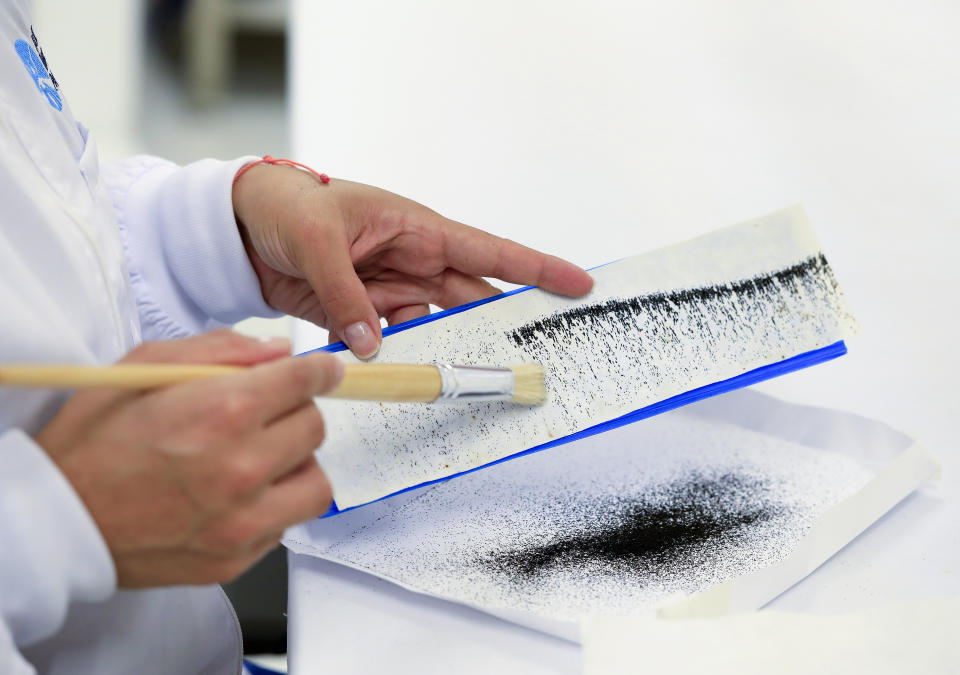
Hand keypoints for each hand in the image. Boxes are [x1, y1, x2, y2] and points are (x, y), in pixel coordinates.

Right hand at [35, 330, 341, 586]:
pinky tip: (235, 496)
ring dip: (295, 465)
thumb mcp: (146, 367)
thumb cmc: (92, 441)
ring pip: (315, 482)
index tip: (321, 372)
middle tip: (263, 416)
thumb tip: (279, 352)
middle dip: (294, 413)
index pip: (306, 382)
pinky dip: (272, 505)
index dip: (318, 371)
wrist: (58, 519)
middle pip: (314, 428)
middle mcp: (242, 469)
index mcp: (223, 412)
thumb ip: (222, 351)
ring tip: (257, 460)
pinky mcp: (237, 559)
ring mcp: (242, 521)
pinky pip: (285, 523)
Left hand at [232, 164, 593, 357]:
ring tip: (440, 374)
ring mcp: (389, 289)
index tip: (578, 284)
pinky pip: (390, 341)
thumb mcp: (316, 241)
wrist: (239, 227)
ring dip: (434, 352)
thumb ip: (347, 294)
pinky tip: (384, 369)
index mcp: (416, 229)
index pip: (489, 251)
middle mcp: (411, 261)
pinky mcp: (363, 312)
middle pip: (468, 301)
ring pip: (430, 328)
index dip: (536, 269)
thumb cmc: (285, 206)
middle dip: (493, 329)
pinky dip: (390, 358)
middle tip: (520, 361)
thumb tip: (374, 345)